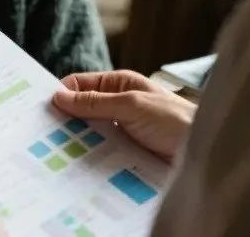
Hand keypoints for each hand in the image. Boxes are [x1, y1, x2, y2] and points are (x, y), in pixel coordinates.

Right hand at [53, 70, 195, 161]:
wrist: (207, 153)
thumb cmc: (176, 120)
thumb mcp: (131, 105)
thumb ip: (95, 101)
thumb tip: (59, 96)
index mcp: (119, 85)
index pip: (79, 85)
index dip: (61, 94)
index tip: (42, 110)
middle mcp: (118, 105)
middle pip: (82, 110)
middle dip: (66, 120)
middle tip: (45, 133)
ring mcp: (122, 130)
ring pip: (90, 133)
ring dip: (78, 141)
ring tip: (59, 151)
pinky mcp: (127, 153)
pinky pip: (102, 152)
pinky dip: (91, 157)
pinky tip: (80, 164)